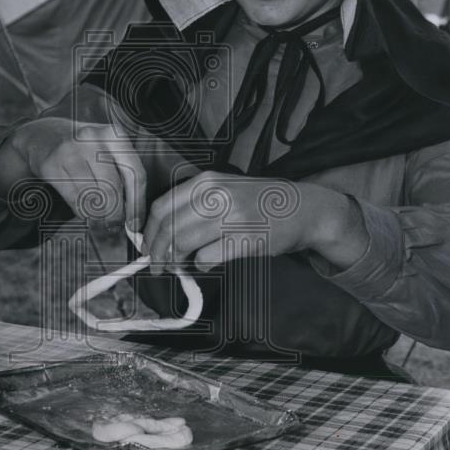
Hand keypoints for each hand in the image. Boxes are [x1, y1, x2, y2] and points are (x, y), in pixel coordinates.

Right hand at [7, 117, 147, 228]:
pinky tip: (84, 211)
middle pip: (113, 187)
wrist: (44, 135)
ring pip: (93, 197)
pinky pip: (74, 200)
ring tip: (100, 220)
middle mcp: (92, 138)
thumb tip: (134, 215)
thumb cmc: (84, 148)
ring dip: (98, 216)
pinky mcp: (51, 165)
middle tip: (115, 225)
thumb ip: (123, 176)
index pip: (134, 173)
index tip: (135, 224)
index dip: (136, 203)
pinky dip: (82, 212)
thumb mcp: (108, 151)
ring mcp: (69, 150)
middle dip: (116, 214)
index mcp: (113, 135)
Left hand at [142, 172, 368, 273]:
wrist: (303, 209)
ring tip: (177, 268)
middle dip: (158, 252)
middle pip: (170, 228)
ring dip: (175, 261)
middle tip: (157, 265)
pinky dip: (200, 266)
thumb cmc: (259, 201)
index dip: (150, 231)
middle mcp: (216, 195)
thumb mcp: (224, 188)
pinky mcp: (244, 240)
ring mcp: (231, 217)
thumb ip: (194, 204)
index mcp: (206, 181)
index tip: (147, 246)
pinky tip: (206, 264)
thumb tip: (162, 232)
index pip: (163, 207)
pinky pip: (207, 259)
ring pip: (184, 244)